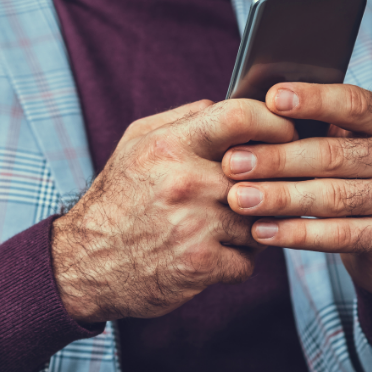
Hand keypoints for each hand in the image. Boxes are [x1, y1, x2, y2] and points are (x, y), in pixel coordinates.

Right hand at [52, 99, 295, 322]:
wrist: (84, 263)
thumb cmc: (117, 201)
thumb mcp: (136, 145)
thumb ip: (183, 120)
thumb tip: (230, 105)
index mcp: (169, 146)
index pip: (240, 117)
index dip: (274, 122)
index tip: (287, 133)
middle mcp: (184, 183)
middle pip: (263, 173)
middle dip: (273, 182)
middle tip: (272, 187)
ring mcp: (195, 226)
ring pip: (262, 219)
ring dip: (256, 224)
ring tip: (232, 225)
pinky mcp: (201, 265)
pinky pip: (250, 261)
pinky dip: (240, 261)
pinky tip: (218, 254)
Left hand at [221, 83, 371, 297]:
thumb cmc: (349, 183)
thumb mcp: (340, 149)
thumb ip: (310, 131)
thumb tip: (249, 113)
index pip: (352, 103)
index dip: (313, 100)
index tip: (272, 99)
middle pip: (333, 154)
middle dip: (277, 158)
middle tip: (232, 163)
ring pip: (332, 196)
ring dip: (279, 197)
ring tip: (238, 199)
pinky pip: (339, 234)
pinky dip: (296, 233)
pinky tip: (262, 231)